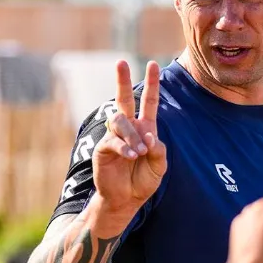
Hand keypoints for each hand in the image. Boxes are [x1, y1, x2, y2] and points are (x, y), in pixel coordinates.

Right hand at [92, 61, 167, 214]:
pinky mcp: (103, 149)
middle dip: (122, 80)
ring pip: (121, 122)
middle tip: (121, 62)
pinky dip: (124, 147)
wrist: (126, 200)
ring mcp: (114, 137)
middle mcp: (128, 129)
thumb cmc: (143, 181)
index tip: (153, 64)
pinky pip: (113, 141)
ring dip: (132, 136)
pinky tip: (131, 156)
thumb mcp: (159, 166)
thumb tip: (149, 135)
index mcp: (144, 129)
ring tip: (140, 153)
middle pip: (124, 99)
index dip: (152, 84)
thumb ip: (158, 150)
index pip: (148, 102)